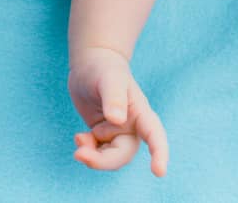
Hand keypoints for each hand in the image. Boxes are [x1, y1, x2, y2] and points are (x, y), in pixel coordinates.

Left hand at [67, 46, 169, 176]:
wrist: (92, 65)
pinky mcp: (104, 135)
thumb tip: (116, 121)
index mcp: (140, 113)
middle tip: (79, 154)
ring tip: (78, 140)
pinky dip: (88, 150)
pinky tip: (79, 138)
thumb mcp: (109, 79)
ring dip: (93, 157)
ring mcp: (118, 133)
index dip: (159, 154)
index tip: (159, 172)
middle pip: (123, 154)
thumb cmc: (104, 68)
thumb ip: (113, 97)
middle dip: (103, 160)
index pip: (154, 135)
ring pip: (110, 158)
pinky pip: (98, 153)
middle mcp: (132, 127)